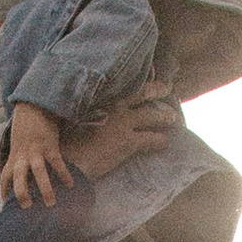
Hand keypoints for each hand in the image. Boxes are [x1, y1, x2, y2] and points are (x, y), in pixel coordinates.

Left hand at [2, 99, 75, 205]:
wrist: (33, 106)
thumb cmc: (25, 128)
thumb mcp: (17, 144)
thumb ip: (18, 158)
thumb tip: (20, 173)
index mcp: (14, 157)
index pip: (5, 176)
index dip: (4, 189)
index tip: (5, 202)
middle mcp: (23, 156)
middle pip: (19, 178)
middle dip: (22, 194)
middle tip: (27, 207)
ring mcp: (36, 151)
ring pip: (39, 173)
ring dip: (45, 189)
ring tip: (51, 203)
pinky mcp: (50, 145)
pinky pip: (57, 163)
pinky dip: (64, 174)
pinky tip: (70, 185)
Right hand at [66, 89, 180, 181]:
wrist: (69, 162)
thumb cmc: (67, 145)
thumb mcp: (76, 121)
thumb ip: (90, 113)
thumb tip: (96, 116)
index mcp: (101, 100)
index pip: (124, 87)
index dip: (138, 82)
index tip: (147, 79)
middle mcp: (114, 107)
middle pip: (143, 93)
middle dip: (158, 89)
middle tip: (169, 88)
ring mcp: (123, 123)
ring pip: (152, 116)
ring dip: (165, 117)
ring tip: (174, 120)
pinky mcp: (129, 142)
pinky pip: (152, 139)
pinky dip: (161, 141)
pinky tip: (165, 143)